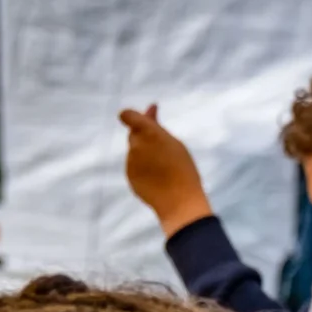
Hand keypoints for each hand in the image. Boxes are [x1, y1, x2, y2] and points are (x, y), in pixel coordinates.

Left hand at [119, 104, 214, 235]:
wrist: (180, 202)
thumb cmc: (183, 170)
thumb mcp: (175, 143)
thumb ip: (158, 126)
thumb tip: (150, 108)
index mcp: (147, 132)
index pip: (127, 115)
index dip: (132, 116)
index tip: (142, 121)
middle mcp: (135, 145)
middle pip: (134, 135)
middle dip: (145, 138)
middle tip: (164, 148)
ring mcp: (130, 161)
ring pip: (135, 152)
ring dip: (146, 155)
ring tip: (166, 168)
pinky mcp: (129, 176)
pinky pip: (135, 167)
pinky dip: (144, 169)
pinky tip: (159, 179)